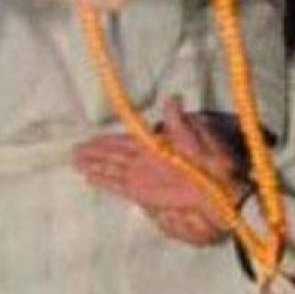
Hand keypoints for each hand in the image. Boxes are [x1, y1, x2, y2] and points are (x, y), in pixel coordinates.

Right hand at [74, 97, 247, 244]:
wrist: (220, 192)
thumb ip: (180, 123)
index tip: (89, 139)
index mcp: (155, 145)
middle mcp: (144, 161)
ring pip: (112, 170)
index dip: (106, 140)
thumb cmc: (212, 165)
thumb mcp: (198, 139)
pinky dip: (104, 182)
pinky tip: (90, 180)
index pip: (124, 141)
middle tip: (74, 151)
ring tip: (76, 163)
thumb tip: (173, 99)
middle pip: (113, 155)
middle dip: (94, 153)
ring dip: (94, 166)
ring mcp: (143, 178)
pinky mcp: (144, 194)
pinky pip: (118, 186)